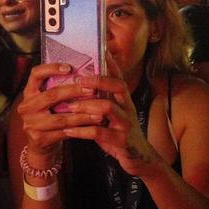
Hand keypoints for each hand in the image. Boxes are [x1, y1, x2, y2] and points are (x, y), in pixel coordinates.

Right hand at [17, 63, 107, 163]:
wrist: (40, 143)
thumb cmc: (50, 116)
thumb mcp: (49, 102)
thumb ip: (59, 89)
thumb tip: (86, 74)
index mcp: (29, 92)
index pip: (36, 74)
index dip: (51, 68)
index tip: (69, 68)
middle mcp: (26, 107)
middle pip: (51, 95)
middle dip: (74, 92)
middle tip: (92, 90)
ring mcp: (31, 124)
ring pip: (61, 118)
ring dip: (82, 115)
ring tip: (99, 113)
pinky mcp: (38, 138)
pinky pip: (64, 132)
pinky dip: (80, 129)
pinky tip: (92, 126)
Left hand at [59, 54, 159, 175]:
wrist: (140, 159)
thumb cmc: (121, 135)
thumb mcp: (114, 116)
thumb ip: (102, 101)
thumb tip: (82, 87)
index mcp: (125, 101)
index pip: (119, 76)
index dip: (111, 63)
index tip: (101, 49)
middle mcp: (127, 108)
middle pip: (118, 86)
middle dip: (99, 80)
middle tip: (80, 80)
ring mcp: (125, 124)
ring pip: (107, 108)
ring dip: (86, 105)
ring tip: (68, 106)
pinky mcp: (121, 141)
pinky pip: (99, 133)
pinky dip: (81, 131)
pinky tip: (68, 130)